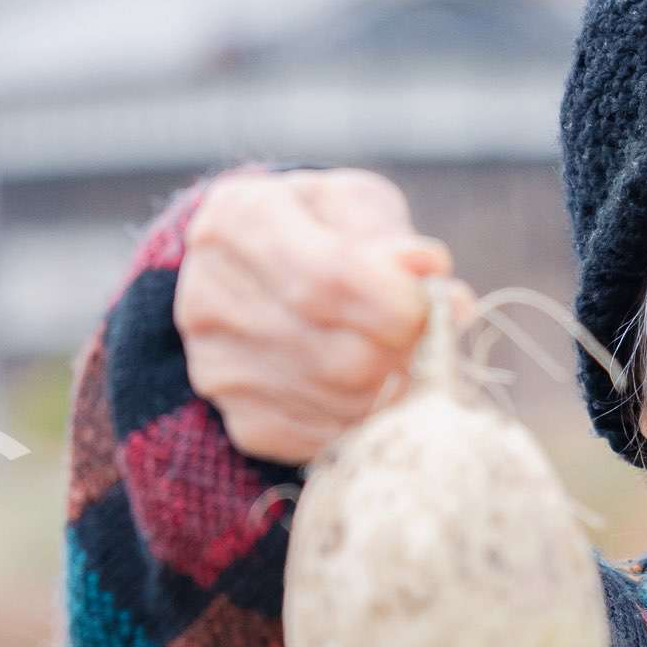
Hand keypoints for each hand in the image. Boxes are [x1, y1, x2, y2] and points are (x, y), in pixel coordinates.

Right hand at [175, 169, 455, 463]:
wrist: (264, 274)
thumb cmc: (324, 229)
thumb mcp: (357, 207)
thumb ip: (393, 237)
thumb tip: (432, 274)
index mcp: (237, 219)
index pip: (326, 280)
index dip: (396, 304)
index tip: (438, 306)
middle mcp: (208, 296)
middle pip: (334, 354)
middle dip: (404, 353)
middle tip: (434, 339)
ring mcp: (216, 367)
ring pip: (337, 403)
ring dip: (395, 390)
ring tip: (412, 359)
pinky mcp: (240, 420)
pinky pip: (324, 439)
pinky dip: (367, 420)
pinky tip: (377, 388)